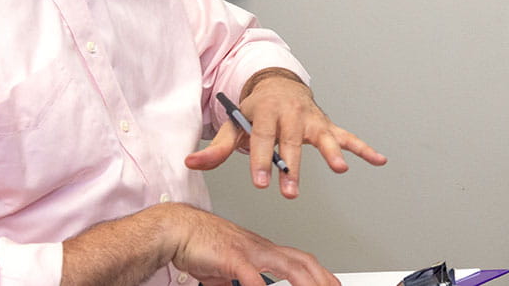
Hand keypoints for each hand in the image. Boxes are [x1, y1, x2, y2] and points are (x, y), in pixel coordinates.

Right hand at [162, 203, 337, 285]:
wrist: (176, 229)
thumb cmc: (198, 246)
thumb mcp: (226, 271)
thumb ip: (238, 281)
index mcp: (261, 249)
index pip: (299, 259)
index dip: (319, 272)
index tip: (332, 284)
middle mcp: (260, 247)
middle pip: (301, 261)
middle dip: (321, 278)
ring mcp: (248, 250)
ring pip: (286, 265)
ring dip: (304, 283)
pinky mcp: (231, 256)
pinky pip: (251, 275)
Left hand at [184, 73, 387, 198]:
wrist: (277, 83)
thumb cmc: (256, 109)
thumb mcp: (234, 124)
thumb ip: (217, 148)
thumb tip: (192, 163)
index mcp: (265, 111)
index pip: (263, 137)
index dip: (261, 160)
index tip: (261, 182)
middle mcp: (291, 113)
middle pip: (292, 142)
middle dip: (291, 167)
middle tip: (290, 190)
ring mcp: (312, 119)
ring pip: (323, 136)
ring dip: (332, 153)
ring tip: (340, 168)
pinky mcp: (327, 125)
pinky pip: (347, 136)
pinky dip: (363, 148)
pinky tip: (378, 160)